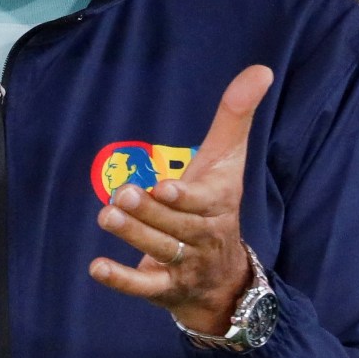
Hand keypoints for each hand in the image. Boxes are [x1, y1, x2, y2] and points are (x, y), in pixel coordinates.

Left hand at [89, 64, 273, 335]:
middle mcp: (204, 236)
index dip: (184, 198)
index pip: (204, 202)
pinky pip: (144, 287)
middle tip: (120, 195)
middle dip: (149, 213)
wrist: (226, 279)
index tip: (164, 188)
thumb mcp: (228, 161)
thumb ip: (236, 116)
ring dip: (133, 235)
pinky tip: (97, 267)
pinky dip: (121, 279)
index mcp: (218, 204)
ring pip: (160, 251)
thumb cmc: (218, 205)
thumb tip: (261, 69)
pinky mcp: (165, 288)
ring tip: (106, 215)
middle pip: (177, 227)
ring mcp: (185, 265)